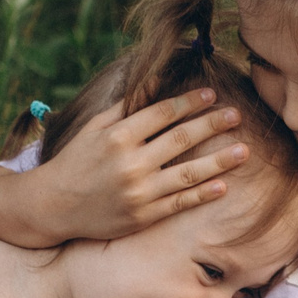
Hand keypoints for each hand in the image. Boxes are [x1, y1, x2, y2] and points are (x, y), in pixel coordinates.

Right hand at [36, 88, 252, 240]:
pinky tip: (223, 185)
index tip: (212, 95)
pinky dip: (202, 194)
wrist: (53, 206)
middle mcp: (130, 163)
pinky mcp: (142, 216)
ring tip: (244, 151)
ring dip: (219, 162)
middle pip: (180, 139)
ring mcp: (138, 192)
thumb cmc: (75, 161)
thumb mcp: (94, 127)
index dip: (189, 103)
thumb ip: (125, 107)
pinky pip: (179, 203)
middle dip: (212, 125)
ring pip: (187, 173)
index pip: (162, 114)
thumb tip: (155, 81)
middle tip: (237, 115)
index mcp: (118, 136)